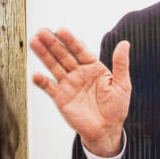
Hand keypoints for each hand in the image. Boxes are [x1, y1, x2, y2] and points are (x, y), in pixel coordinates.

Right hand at [30, 28, 131, 156]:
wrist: (107, 129)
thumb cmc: (116, 107)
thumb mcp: (122, 84)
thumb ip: (121, 64)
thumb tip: (125, 43)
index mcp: (94, 67)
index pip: (81, 50)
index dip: (71, 40)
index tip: (62, 30)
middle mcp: (79, 73)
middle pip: (64, 55)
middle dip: (53, 43)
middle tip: (42, 32)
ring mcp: (69, 84)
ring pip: (55, 66)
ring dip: (44, 55)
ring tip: (34, 42)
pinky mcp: (61, 98)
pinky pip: (50, 88)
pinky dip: (42, 82)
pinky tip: (36, 75)